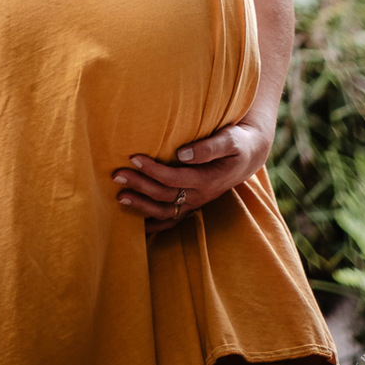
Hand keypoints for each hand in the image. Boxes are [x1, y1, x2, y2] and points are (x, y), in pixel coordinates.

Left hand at [111, 116, 272, 237]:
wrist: (248, 155)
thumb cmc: (237, 143)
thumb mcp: (230, 140)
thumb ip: (208, 147)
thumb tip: (182, 153)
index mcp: (208, 179)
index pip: (175, 178)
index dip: (153, 170)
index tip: (133, 157)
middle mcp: (200, 195)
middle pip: (165, 195)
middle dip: (140, 186)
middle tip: (117, 175)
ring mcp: (196, 202)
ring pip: (166, 211)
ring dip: (142, 206)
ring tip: (119, 196)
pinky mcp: (192, 203)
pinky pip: (172, 219)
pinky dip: (154, 223)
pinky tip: (137, 224)